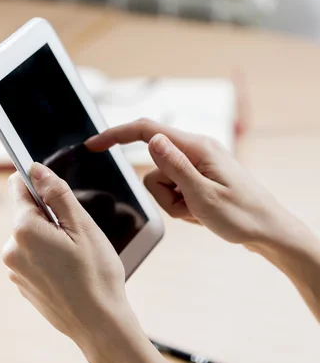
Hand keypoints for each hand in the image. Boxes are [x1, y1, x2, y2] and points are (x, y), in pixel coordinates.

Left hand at [3, 163, 131, 358]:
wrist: (99, 324)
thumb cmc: (97, 275)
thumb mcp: (83, 227)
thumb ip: (57, 194)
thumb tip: (36, 169)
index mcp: (24, 230)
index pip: (19, 187)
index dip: (38, 182)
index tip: (55, 190)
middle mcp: (12, 249)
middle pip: (27, 213)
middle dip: (50, 215)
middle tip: (77, 235)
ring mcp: (15, 269)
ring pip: (31, 236)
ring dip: (50, 237)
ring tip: (76, 257)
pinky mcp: (22, 284)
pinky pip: (32, 257)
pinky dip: (48, 257)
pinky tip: (69, 272)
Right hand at [86, 118, 289, 245]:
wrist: (269, 231)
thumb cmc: (242, 216)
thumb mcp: (203, 196)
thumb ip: (175, 167)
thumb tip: (150, 139)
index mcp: (197, 148)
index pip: (147, 131)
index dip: (116, 135)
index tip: (93, 145)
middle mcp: (196, 151)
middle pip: (153, 168)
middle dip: (162, 194)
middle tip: (189, 208)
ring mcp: (198, 166)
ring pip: (162, 183)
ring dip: (173, 203)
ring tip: (199, 213)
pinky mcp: (199, 179)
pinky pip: (175, 191)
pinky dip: (182, 206)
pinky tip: (202, 214)